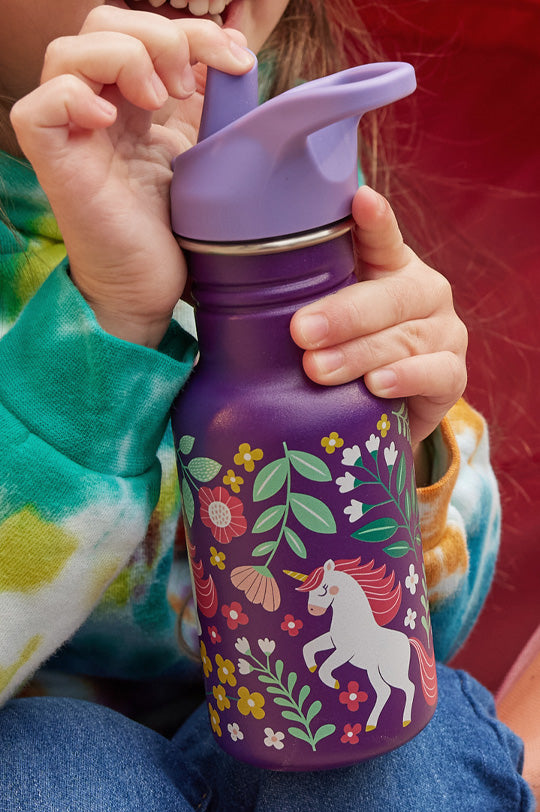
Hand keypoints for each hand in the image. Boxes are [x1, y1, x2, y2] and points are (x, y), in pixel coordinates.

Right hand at [10, 6, 253, 347]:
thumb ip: (209, 102)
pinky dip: (73, 98)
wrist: (152, 284)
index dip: (191, 31)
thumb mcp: (202, 151)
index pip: (144, 30)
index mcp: (131, 100)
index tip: (235, 59)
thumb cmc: (172, 228)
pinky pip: (39, 107)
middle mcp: (97, 107)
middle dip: (158, 36)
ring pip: (68, 52)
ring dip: (124, 57)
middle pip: (103, 24)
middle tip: (187, 85)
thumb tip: (230, 52)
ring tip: (158, 99)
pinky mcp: (54, 162)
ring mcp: (72, 132)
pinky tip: (109, 121)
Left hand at [290, 186, 467, 450]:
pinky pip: (436, 374)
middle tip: (301, 331)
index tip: (359, 201)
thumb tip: (212, 279)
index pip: (382, 237)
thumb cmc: (345, 354)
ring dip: (360, 353)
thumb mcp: (322, 322)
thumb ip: (294, 296)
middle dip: (344, 314)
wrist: (388, 412)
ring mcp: (443, 332)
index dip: (374, 221)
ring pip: (405, 337)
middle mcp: (423, 292)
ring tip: (318, 369)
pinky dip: (405, 379)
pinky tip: (376, 386)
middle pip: (391, 295)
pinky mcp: (454, 374)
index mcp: (389, 267)